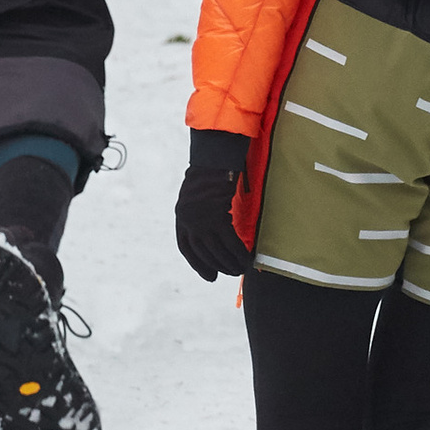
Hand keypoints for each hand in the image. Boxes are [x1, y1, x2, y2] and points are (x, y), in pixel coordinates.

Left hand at [174, 152, 251, 280]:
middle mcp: (187, 218)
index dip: (197, 263)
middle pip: (202, 251)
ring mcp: (201, 218)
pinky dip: (239, 252)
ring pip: (216, 249)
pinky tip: (247, 258)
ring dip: (230, 262)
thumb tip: (213, 226)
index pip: (185, 246)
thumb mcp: (198, 191)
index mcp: (181, 213)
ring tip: (241, 269)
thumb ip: (200, 209)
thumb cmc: (211, 169)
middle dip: (216, 265)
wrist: (216, 154)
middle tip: (230, 273)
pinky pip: (230, 241)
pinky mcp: (217, 215)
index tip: (209, 275)